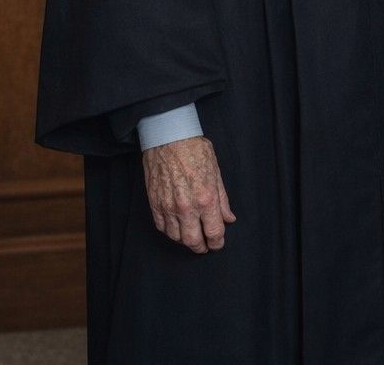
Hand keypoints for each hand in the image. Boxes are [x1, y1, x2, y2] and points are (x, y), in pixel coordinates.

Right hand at [142, 136, 235, 253]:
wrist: (167, 136)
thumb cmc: (193, 149)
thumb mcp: (216, 171)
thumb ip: (222, 198)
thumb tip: (228, 217)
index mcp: (206, 198)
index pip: (214, 232)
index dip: (217, 242)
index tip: (217, 243)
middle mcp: (187, 206)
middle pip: (193, 241)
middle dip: (201, 247)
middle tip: (205, 246)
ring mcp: (168, 206)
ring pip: (176, 237)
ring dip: (185, 240)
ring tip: (191, 235)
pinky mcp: (154, 203)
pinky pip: (161, 227)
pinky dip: (170, 231)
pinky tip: (176, 227)